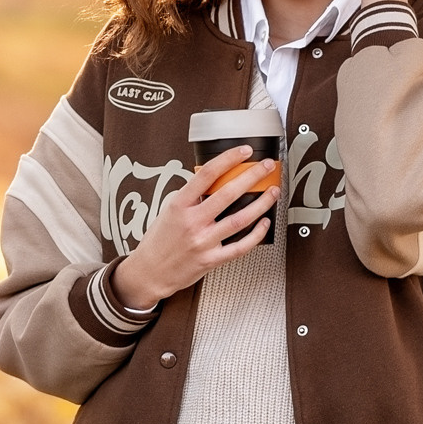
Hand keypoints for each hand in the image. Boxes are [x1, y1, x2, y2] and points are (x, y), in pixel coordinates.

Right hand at [112, 148, 278, 305]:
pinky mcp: (211, 259)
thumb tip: (211, 182)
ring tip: (272, 192)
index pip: (207, 174)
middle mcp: (192, 222)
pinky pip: (240, 247)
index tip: (243, 152)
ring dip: (261, 204)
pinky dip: (256, 234)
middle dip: (252, 176)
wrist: (150, 271)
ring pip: (240, 219)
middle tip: (265, 167)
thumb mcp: (168, 210)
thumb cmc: (158, 241)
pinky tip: (264, 223)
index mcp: (180, 205)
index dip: (228, 159)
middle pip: (228, 194)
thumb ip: (189, 196)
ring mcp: (203, 241)